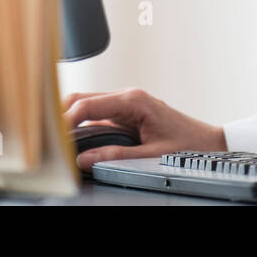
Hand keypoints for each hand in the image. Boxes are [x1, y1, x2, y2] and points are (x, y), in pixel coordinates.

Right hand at [62, 87, 226, 171]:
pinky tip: (74, 138)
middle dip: (62, 113)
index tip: (52, 134)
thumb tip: (86, 159)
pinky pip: (99, 114)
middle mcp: (128, 97)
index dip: (65, 119)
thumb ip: (116, 156)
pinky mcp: (128, 113)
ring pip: (89, 104)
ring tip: (56, 136)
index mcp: (133, 101)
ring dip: (72, 118)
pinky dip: (84, 124)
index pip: (88, 104)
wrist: (210, 144)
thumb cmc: (189, 145)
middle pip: (83, 98)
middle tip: (46, 133)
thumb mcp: (151, 155)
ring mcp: (127, 103)